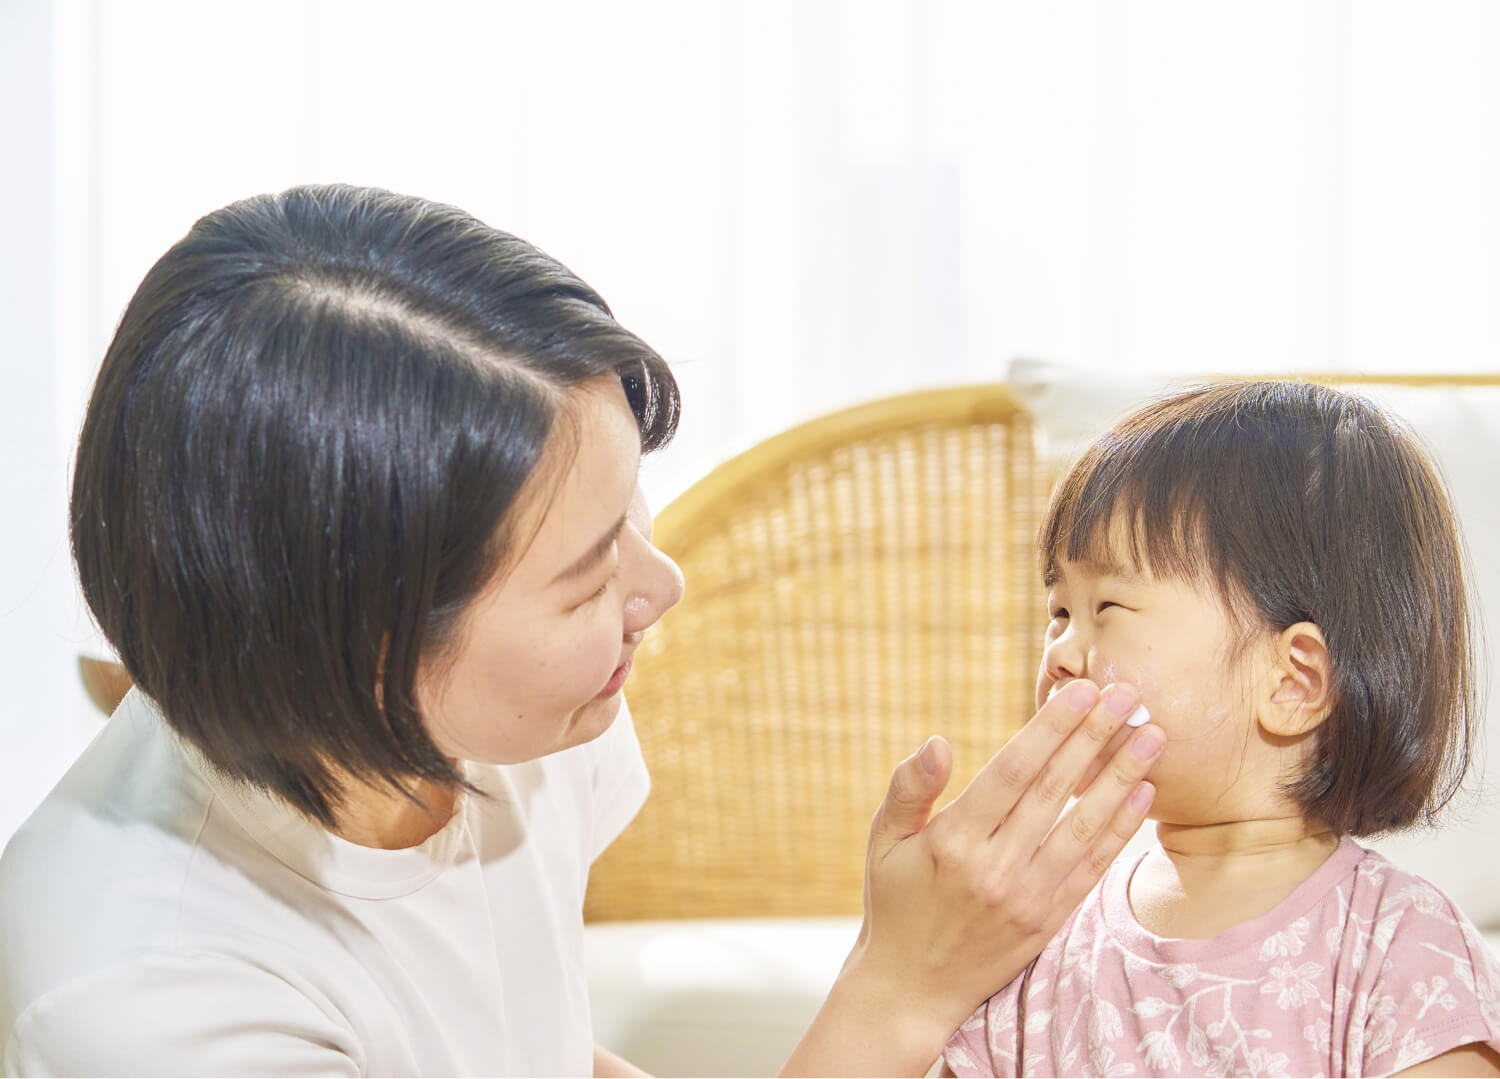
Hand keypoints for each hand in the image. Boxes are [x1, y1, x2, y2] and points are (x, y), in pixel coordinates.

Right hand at [783, 680, 1162, 1076]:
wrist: (912, 987)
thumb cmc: (896, 902)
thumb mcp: (883, 841)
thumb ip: (909, 789)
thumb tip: (938, 743)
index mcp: (953, 841)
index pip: (1012, 772)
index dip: (1050, 729)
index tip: (1080, 691)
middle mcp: (995, 868)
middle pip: (1055, 790)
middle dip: (1095, 736)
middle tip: (1128, 694)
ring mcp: (1028, 896)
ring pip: (1085, 825)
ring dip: (1122, 776)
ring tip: (1152, 735)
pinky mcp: (1049, 919)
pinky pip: (1093, 866)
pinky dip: (1121, 828)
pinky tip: (1141, 792)